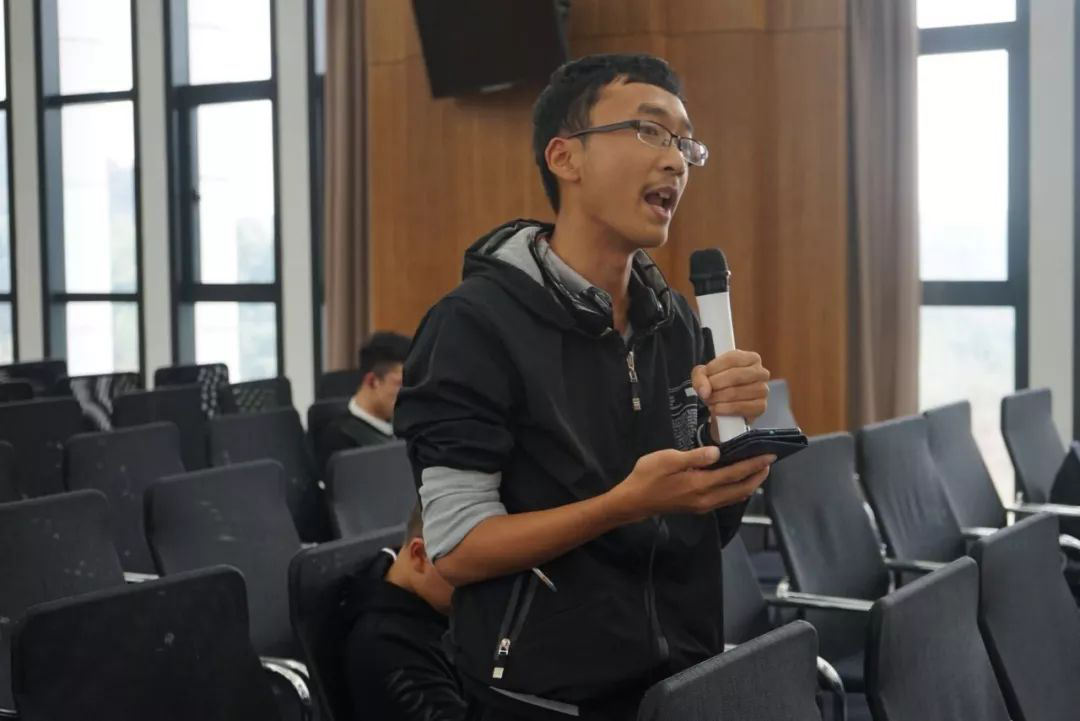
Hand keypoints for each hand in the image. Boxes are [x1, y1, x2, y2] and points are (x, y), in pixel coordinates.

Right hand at [608, 445, 774, 521]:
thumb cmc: (647, 476)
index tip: (769, 455)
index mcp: (700, 484)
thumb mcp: (668, 460)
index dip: (754, 464)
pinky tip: (739, 482)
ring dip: (750, 484)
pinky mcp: (699, 507)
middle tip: (769, 462)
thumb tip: (718, 452)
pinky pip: (726, 499)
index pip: (735, 474)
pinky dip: (738, 489)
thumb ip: (694, 457)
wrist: (634, 501)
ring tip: (759, 470)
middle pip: (741, 489)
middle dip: (758, 476)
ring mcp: (703, 505)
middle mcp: (707, 498)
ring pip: (735, 496)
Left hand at [691, 350, 769, 423]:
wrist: (725, 406)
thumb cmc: (718, 384)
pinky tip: (717, 409)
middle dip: (716, 385)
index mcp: (751, 358)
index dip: (714, 368)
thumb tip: (705, 391)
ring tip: (710, 400)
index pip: (731, 359)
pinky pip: (741, 408)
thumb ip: (700, 376)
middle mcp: (761, 372)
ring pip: (736, 393)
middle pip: (735, 376)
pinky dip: (725, 409)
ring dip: (718, 398)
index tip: (705, 376)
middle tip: (706, 392)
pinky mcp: (761, 407)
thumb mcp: (704, 374)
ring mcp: (763, 390)